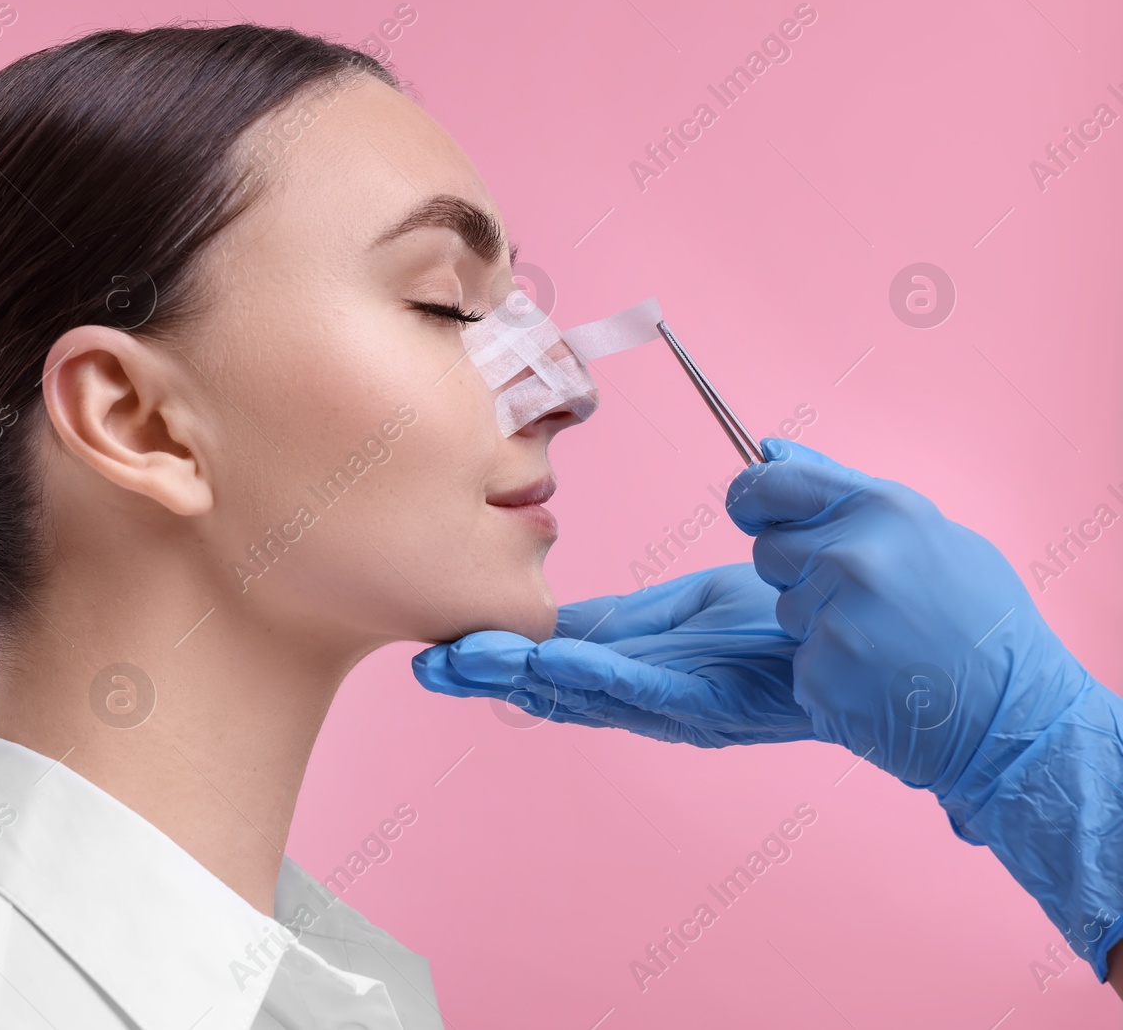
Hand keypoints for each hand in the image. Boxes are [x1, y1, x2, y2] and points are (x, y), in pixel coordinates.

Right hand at [411, 564, 812, 747]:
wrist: (874, 635)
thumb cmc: (791, 622)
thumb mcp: (696, 602)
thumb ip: (630, 610)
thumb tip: (563, 612)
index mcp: (637, 660)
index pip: (554, 653)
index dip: (500, 649)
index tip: (443, 644)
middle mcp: (646, 691)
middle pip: (552, 686)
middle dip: (490, 677)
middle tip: (430, 665)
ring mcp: (674, 701)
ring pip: (582, 693)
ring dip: (523, 678)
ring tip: (467, 663)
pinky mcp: (710, 702)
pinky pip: (641, 690)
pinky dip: (591, 677)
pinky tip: (549, 662)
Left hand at [728, 438, 1122, 980]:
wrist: (1016, 719)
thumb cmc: (978, 620)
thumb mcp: (929, 533)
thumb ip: (843, 488)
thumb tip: (770, 449)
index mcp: (882, 510)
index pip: (769, 485)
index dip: (751, 500)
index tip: (753, 515)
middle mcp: (853, 558)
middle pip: (767, 551)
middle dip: (796, 573)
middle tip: (860, 601)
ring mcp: (837, 620)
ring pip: (783, 610)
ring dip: (814, 627)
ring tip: (882, 642)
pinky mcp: (823, 676)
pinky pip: (797, 663)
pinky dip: (826, 675)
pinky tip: (876, 681)